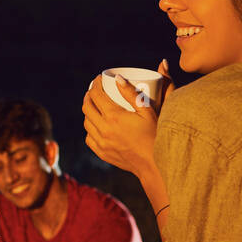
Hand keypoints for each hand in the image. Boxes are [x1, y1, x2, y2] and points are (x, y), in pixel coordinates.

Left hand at [81, 60, 174, 175]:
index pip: (96, 95)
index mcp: (114, 117)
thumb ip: (133, 93)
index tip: (99, 78)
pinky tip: (96, 124)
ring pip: (86, 122)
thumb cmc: (155, 135)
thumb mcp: (148, 111)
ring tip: (95, 105)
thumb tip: (118, 78)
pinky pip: (89, 137)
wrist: (153, 164)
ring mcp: (101, 143)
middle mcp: (103, 130)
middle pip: (87, 107)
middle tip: (95, 90)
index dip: (96, 83)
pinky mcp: (102, 153)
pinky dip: (90, 128)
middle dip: (89, 95)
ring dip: (88, 111)